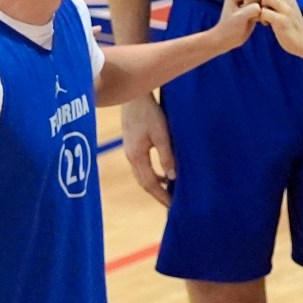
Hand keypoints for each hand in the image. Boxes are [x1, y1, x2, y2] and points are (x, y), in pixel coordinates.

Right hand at [118, 93, 174, 207]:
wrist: (133, 95)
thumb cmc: (149, 112)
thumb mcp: (161, 133)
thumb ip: (166, 155)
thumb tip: (172, 177)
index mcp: (136, 156)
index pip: (150, 183)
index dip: (161, 196)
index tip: (173, 207)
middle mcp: (130, 156)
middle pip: (144, 183)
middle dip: (157, 195)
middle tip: (171, 206)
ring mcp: (129, 151)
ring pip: (142, 175)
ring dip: (155, 185)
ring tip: (169, 194)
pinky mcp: (132, 145)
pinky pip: (142, 167)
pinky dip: (152, 175)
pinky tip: (163, 175)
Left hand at [208, 0, 262, 47]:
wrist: (229, 37)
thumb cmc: (230, 28)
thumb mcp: (240, 19)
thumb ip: (252, 9)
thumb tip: (263, 5)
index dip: (249, 8)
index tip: (240, 15)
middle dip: (256, 9)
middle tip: (245, 17)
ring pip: (265, 2)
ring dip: (260, 13)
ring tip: (249, 18)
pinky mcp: (255, 2)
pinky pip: (267, 6)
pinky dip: (263, 14)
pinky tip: (254, 19)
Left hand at [250, 0, 302, 52]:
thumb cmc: (292, 26)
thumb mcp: (286, 9)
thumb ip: (277, 0)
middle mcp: (288, 0)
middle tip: (257, 8)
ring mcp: (286, 10)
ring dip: (260, 7)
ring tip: (263, 17)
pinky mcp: (283, 21)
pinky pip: (265, 12)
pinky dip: (262, 18)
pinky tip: (266, 24)